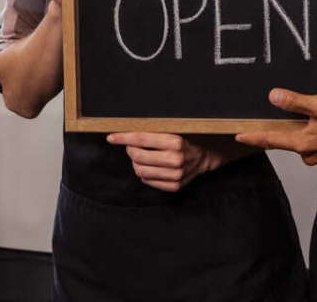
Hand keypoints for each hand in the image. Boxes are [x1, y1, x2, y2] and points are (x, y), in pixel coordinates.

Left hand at [107, 132, 222, 191]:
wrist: (205, 156)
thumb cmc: (186, 139)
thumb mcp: (173, 129)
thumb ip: (153, 131)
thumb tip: (126, 130)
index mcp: (176, 141)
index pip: (141, 139)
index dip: (123, 137)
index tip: (111, 137)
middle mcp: (176, 159)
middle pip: (137, 156)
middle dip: (130, 150)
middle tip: (132, 146)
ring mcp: (175, 175)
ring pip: (140, 170)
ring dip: (136, 162)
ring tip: (141, 157)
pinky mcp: (174, 186)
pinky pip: (147, 181)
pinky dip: (144, 173)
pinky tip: (151, 166)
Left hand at [236, 89, 316, 165]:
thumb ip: (296, 102)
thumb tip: (273, 97)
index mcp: (304, 143)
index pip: (271, 140)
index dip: (254, 137)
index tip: (239, 137)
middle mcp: (311, 155)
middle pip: (289, 141)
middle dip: (286, 129)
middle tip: (285, 115)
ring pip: (305, 142)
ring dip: (306, 131)